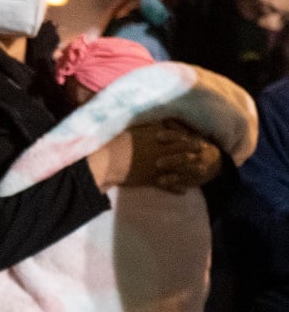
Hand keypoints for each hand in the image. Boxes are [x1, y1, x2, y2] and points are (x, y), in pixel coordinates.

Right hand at [88, 120, 220, 193]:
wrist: (106, 162)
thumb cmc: (115, 142)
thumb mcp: (131, 127)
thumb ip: (146, 124)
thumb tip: (156, 120)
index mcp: (157, 134)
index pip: (177, 133)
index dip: (186, 134)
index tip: (193, 134)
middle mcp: (162, 149)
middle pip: (184, 148)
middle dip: (195, 149)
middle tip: (205, 150)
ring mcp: (160, 165)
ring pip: (181, 167)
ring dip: (192, 169)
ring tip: (202, 170)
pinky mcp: (153, 179)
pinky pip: (169, 185)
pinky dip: (177, 188)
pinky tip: (184, 191)